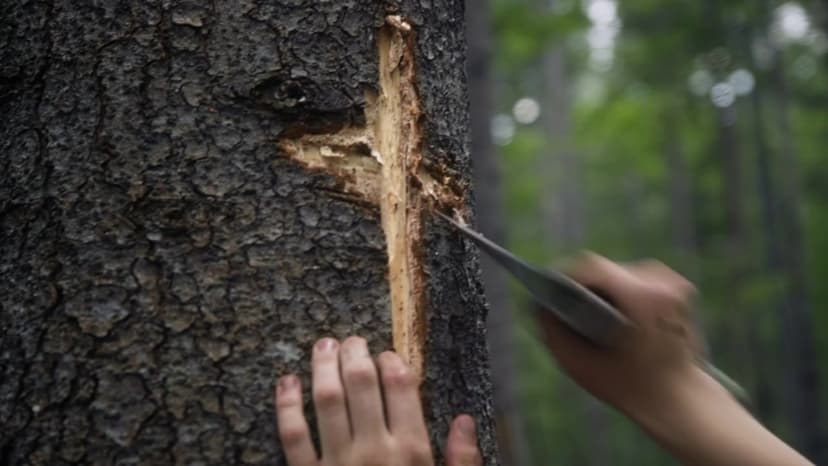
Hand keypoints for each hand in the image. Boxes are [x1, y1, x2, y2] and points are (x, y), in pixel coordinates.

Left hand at [274, 336, 481, 465]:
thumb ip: (462, 462)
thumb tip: (464, 420)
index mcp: (411, 453)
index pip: (401, 389)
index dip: (392, 362)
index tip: (387, 353)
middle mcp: (373, 451)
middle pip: (362, 385)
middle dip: (355, 354)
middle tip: (352, 340)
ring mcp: (337, 464)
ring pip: (326, 401)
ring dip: (323, 367)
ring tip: (323, 345)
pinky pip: (292, 436)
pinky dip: (285, 405)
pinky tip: (286, 381)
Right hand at [539, 253, 811, 465]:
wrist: (683, 400)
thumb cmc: (631, 388)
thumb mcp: (582, 366)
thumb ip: (554, 334)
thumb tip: (537, 306)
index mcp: (641, 298)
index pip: (592, 266)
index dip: (563, 274)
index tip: (547, 289)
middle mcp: (661, 283)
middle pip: (605, 269)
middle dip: (582, 285)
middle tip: (565, 307)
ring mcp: (673, 283)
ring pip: (620, 271)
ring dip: (601, 287)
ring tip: (588, 311)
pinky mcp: (677, 288)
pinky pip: (636, 278)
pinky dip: (621, 290)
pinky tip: (613, 312)